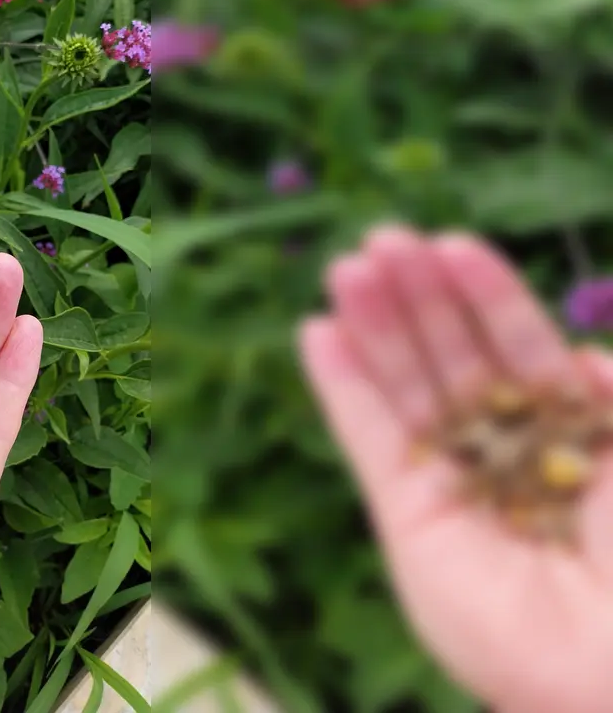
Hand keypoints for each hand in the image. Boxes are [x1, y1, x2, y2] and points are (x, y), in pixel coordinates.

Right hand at [298, 226, 612, 712]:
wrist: (611, 663)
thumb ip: (610, 396)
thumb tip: (576, 353)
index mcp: (575, 436)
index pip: (521, 349)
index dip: (487, 295)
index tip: (452, 243)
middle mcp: (509, 454)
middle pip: (454, 358)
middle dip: (420, 298)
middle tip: (382, 240)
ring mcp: (453, 483)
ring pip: (405, 387)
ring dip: (375, 326)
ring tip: (348, 267)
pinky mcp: (404, 516)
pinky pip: (366, 438)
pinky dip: (340, 386)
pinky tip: (320, 331)